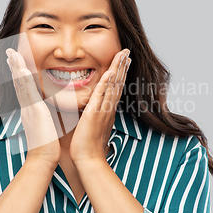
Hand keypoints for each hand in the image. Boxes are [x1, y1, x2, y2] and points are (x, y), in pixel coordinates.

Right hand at [6, 48, 60, 167]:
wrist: (43, 158)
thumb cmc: (47, 145)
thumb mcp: (47, 125)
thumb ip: (47, 115)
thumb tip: (52, 110)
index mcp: (29, 110)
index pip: (23, 88)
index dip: (19, 74)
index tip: (16, 62)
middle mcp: (26, 107)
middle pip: (18, 83)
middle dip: (14, 67)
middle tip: (10, 52)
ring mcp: (28, 108)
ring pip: (21, 84)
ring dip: (17, 68)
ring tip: (12, 54)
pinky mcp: (34, 111)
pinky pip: (28, 92)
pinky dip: (24, 79)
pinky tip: (22, 69)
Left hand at [69, 49, 130, 163]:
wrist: (88, 160)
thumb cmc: (86, 147)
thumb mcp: (89, 127)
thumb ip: (89, 117)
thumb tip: (85, 111)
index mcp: (106, 111)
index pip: (115, 89)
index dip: (120, 74)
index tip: (123, 62)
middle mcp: (108, 109)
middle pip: (118, 84)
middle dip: (122, 66)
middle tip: (127, 52)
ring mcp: (103, 110)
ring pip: (113, 86)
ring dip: (118, 69)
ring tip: (123, 55)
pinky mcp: (95, 114)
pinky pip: (102, 95)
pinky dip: (107, 82)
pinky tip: (111, 71)